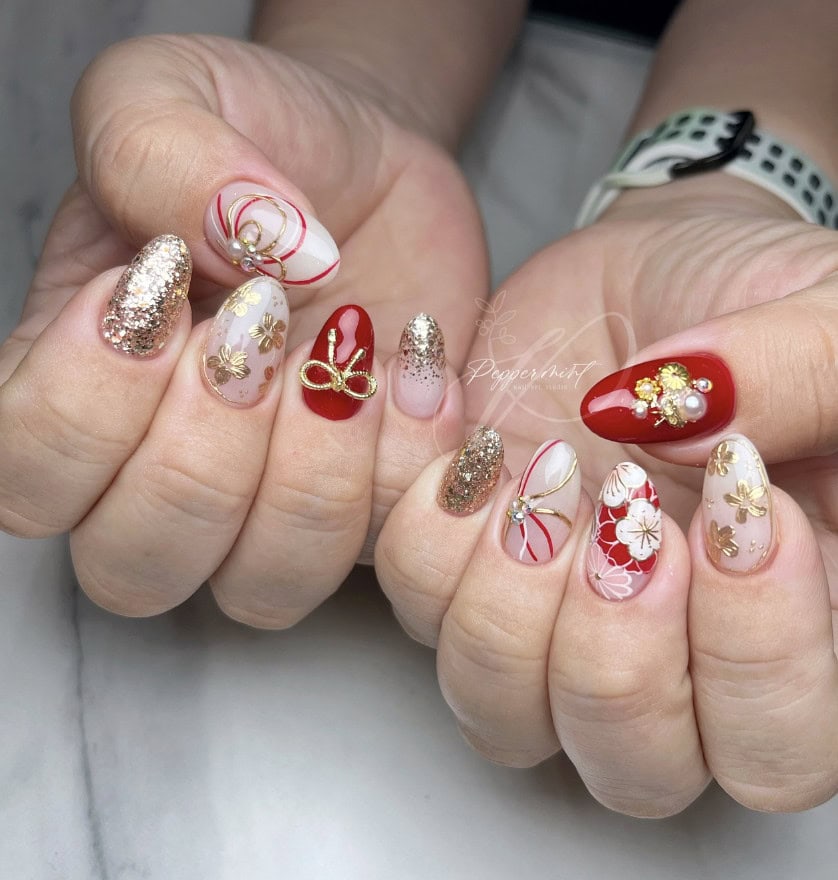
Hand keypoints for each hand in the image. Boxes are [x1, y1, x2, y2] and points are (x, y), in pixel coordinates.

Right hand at [0, 33, 484, 623]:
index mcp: (81, 387)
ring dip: (309, 478)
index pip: (26, 477)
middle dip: (202, 456)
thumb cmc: (256, 138)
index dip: (83, 409)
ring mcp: (277, 499)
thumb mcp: (176, 95)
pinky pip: (387, 541)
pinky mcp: (374, 497)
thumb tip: (235, 250)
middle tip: (256, 324)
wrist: (368, 170)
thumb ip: (155, 150)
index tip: (153, 287)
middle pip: (137, 565)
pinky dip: (408, 456)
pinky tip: (418, 358)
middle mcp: (168, 470)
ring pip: (265, 585)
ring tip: (345, 344)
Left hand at [376, 174, 837, 815]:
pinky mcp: (465, 558)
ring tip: (543, 470)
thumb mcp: (821, 317)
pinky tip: (472, 436)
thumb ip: (804, 378)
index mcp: (786, 622)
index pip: (777, 745)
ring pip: (502, 712)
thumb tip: (695, 437)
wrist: (651, 272)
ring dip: (506, 603)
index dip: (755, 658)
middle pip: (631, 767)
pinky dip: (428, 527)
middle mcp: (664, 648)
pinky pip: (414, 601)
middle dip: (614, 653)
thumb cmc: (751, 297)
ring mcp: (550, 613)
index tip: (739, 511)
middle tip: (626, 510)